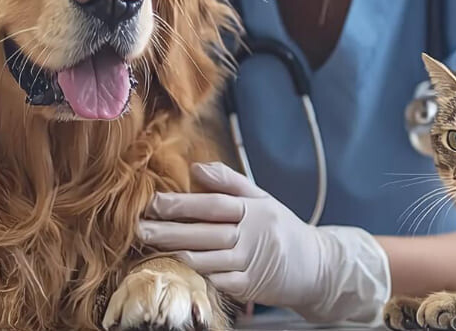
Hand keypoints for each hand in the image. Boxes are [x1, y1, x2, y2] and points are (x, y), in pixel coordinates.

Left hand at [136, 161, 390, 324]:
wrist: (316, 265)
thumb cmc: (280, 228)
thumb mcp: (262, 198)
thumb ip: (230, 182)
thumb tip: (196, 167)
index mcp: (254, 209)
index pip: (213, 204)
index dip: (182, 203)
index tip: (154, 202)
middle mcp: (253, 235)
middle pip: (205, 233)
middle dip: (169, 231)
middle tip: (139, 228)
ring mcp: (251, 263)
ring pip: (207, 259)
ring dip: (176, 254)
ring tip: (149, 248)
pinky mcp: (250, 287)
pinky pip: (218, 281)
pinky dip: (197, 275)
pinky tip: (176, 269)